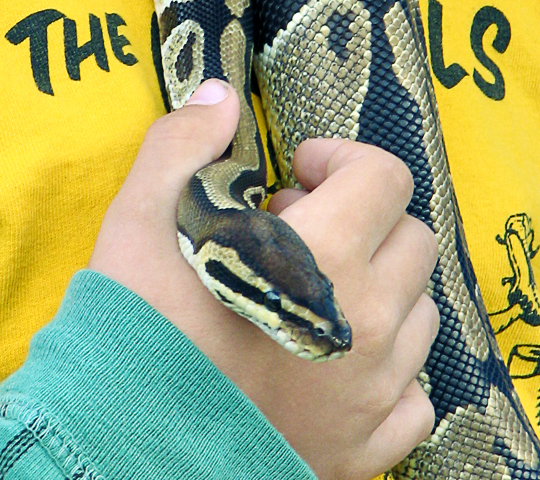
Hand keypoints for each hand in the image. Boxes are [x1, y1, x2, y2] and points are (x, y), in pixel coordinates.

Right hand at [88, 79, 438, 479]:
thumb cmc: (134, 330)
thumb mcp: (142, 217)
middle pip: (413, 238)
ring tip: (309, 298)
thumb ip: (185, 143)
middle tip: (294, 238)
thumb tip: (221, 96)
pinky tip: (331, 366)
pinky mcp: (367, 450)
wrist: (118, 454)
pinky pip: (415, 396)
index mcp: (325, 255)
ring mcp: (374, 392)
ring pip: (421, 311)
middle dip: (363, 220)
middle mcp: (369, 321)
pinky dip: (386, 373)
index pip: (386, 176)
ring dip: (377, 289)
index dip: (342, 160)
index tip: (297, 176)